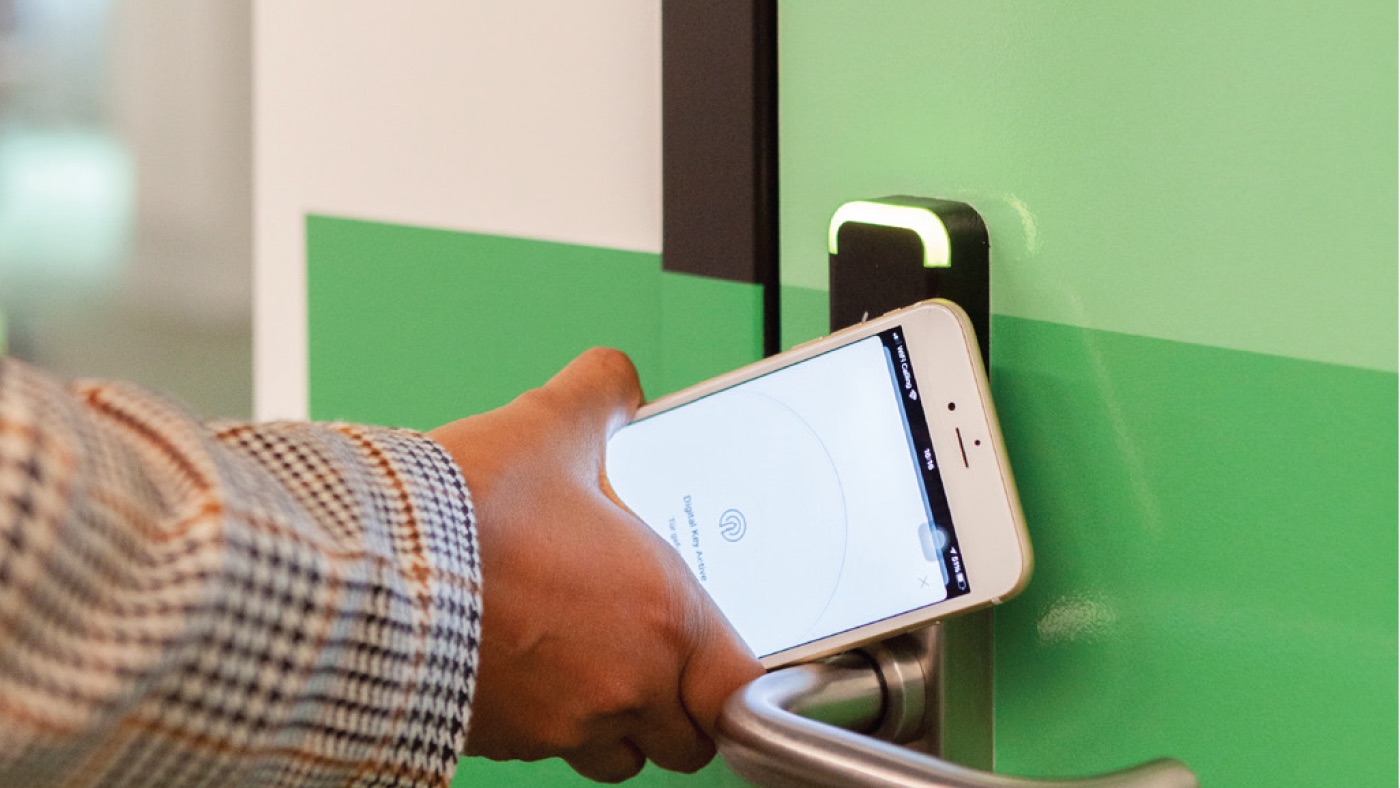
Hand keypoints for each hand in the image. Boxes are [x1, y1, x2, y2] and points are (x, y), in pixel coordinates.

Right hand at [429, 348, 763, 781]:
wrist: (366, 570)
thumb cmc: (468, 510)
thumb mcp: (551, 425)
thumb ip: (603, 394)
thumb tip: (616, 379)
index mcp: (662, 619)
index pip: (739, 691)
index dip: (733, 678)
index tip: (716, 656)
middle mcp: (622, 687)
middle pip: (683, 738)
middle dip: (672, 703)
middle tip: (645, 650)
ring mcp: (558, 726)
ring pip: (613, 753)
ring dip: (609, 719)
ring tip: (576, 655)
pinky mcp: (496, 742)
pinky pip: (541, 750)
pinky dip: (541, 718)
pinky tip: (513, 657)